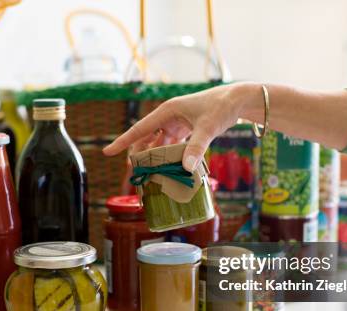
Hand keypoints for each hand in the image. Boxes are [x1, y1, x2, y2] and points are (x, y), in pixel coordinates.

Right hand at [103, 84, 258, 170]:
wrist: (238, 99)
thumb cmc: (222, 107)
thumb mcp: (208, 128)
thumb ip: (197, 147)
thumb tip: (186, 168)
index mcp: (168, 111)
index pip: (140, 129)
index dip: (123, 142)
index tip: (108, 152)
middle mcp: (169, 115)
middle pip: (147, 138)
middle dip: (139, 155)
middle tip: (133, 173)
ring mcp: (177, 122)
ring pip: (159, 142)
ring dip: (154, 157)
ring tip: (149, 174)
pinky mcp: (186, 128)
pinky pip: (171, 144)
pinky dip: (168, 155)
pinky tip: (168, 168)